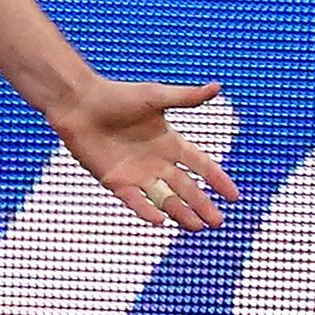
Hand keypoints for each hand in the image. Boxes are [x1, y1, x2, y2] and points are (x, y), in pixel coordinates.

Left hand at [51, 79, 237, 230]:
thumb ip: (186, 98)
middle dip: (202, 204)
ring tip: (197, 227)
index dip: (217, 180)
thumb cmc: (117, 96)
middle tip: (217, 222)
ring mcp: (136, 174)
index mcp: (169, 142)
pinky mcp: (115, 182)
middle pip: (185, 188)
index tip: (234, 196)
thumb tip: (217, 87)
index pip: (200, 165)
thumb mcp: (156, 97)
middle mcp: (156, 161)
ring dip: (180, 213)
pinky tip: (161, 222)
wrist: (80, 105)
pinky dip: (147, 211)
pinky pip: (135, 201)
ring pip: (164, 199)